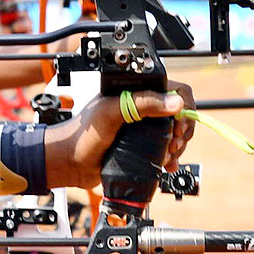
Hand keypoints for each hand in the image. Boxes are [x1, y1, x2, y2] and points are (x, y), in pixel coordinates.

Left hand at [44, 87, 194, 188]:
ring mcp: (142, 127)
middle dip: (181, 130)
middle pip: (178, 113)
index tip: (178, 125)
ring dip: (178, 146)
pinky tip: (167, 164)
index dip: (182, 106)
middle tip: (173, 144)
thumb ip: (140, 103)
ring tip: (168, 156)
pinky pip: (166, 148)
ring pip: (174, 132)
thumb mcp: (110, 114)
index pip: (172, 90)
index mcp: (134, 92)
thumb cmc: (82, 136)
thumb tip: (175, 102)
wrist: (70, 164)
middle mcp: (140, 107)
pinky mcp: (142, 145)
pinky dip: (171, 157)